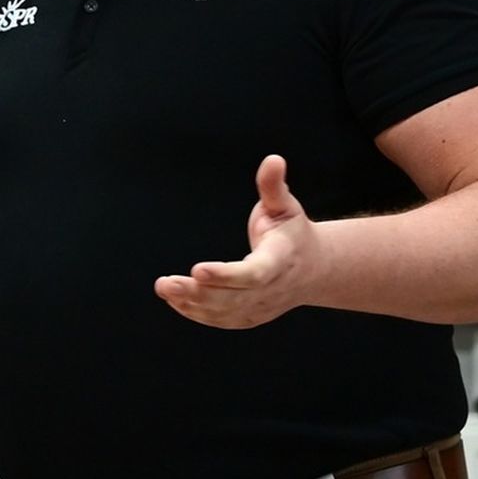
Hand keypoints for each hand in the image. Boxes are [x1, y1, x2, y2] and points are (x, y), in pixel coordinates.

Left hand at [154, 155, 322, 329]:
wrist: (313, 269)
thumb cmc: (293, 232)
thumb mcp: (286, 206)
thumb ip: (274, 186)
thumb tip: (273, 159)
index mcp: (281, 261)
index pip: (254, 274)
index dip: (226, 275)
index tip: (198, 269)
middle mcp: (271, 289)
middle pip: (232, 297)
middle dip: (198, 292)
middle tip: (166, 283)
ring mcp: (260, 307)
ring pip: (223, 312)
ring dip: (191, 302)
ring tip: (164, 287)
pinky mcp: (250, 317)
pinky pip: (221, 319)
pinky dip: (196, 312)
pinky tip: (175, 300)